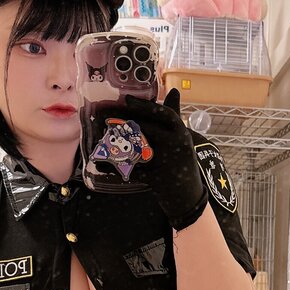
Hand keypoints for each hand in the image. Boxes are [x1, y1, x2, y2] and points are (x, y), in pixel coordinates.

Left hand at [103, 88, 208, 231]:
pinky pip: (132, 172)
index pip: (164, 114)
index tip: (127, 99)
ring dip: (118, 143)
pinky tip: (100, 166)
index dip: (146, 106)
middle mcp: (177, 145)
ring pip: (138, 149)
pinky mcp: (158, 179)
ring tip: (102, 137)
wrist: (190, 199)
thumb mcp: (182, 138)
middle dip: (124, 122)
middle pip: (148, 129)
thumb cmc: (183, 164)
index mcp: (182, 133)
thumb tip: (174, 91)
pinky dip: (114, 170)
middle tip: (104, 115)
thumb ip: (175, 116)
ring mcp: (169, 163)